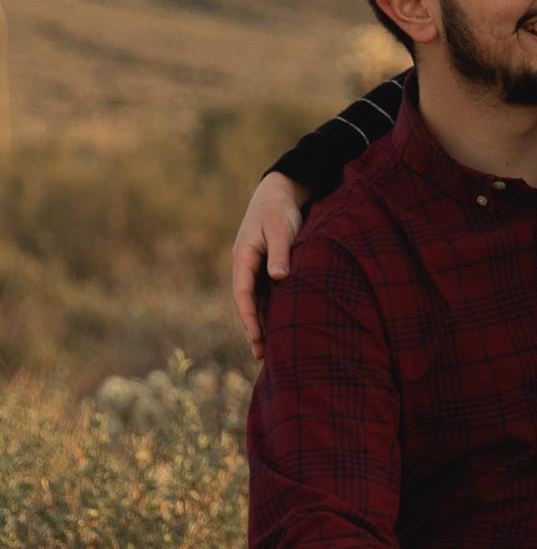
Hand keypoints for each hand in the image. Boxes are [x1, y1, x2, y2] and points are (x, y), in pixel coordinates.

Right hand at [232, 172, 309, 359]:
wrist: (279, 193)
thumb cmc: (280, 210)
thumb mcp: (281, 229)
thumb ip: (280, 253)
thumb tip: (279, 278)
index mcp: (243, 257)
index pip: (243, 294)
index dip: (249, 318)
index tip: (257, 338)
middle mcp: (245, 266)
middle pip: (246, 303)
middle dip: (252, 329)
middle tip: (261, 356)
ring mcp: (254, 268)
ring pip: (255, 302)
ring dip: (260, 324)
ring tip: (267, 352)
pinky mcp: (265, 267)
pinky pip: (265, 295)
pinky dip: (269, 312)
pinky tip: (277, 328)